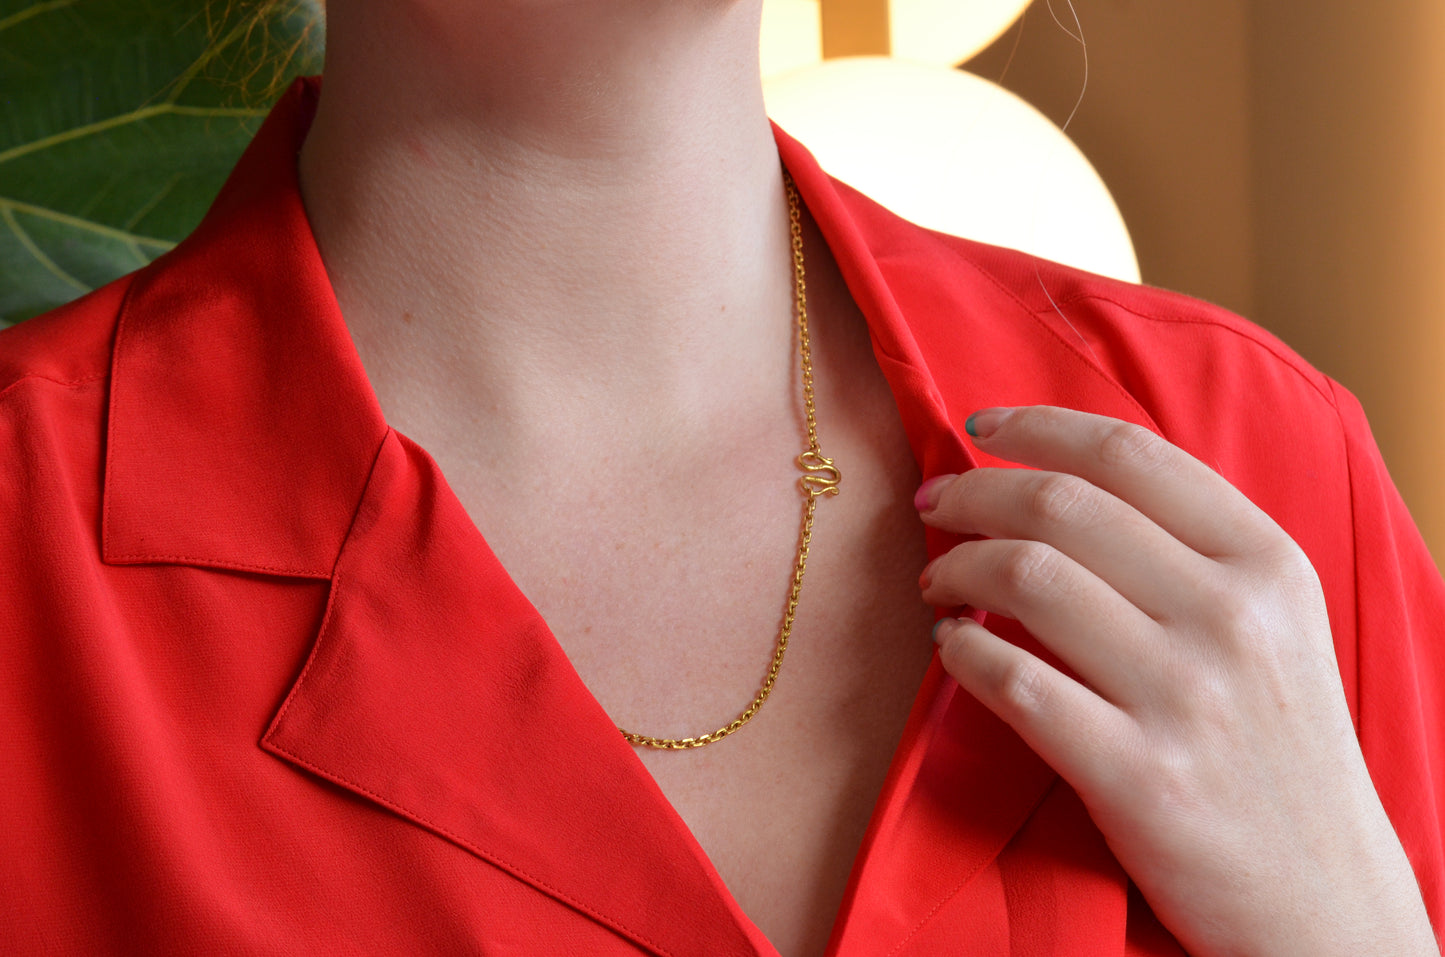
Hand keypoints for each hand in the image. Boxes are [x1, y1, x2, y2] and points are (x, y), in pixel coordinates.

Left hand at [916, 405, 1437, 956]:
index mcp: (1266, 563)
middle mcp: (1230, 616)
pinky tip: (950, 650)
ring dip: (955, 568)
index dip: (1035, 427)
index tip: (976, 428)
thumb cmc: (1277, 747)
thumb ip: (1188, 548)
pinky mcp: (1137, 776)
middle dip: (972, 493)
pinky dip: (959, 653)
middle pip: (1062, 505)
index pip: (1128, 454)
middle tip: (933, 508)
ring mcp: (1184, 697)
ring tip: (937, 583)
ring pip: (1026, 578)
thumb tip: (1055, 480)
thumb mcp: (1273, 626)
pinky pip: (1011, 681)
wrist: (1322, 897)